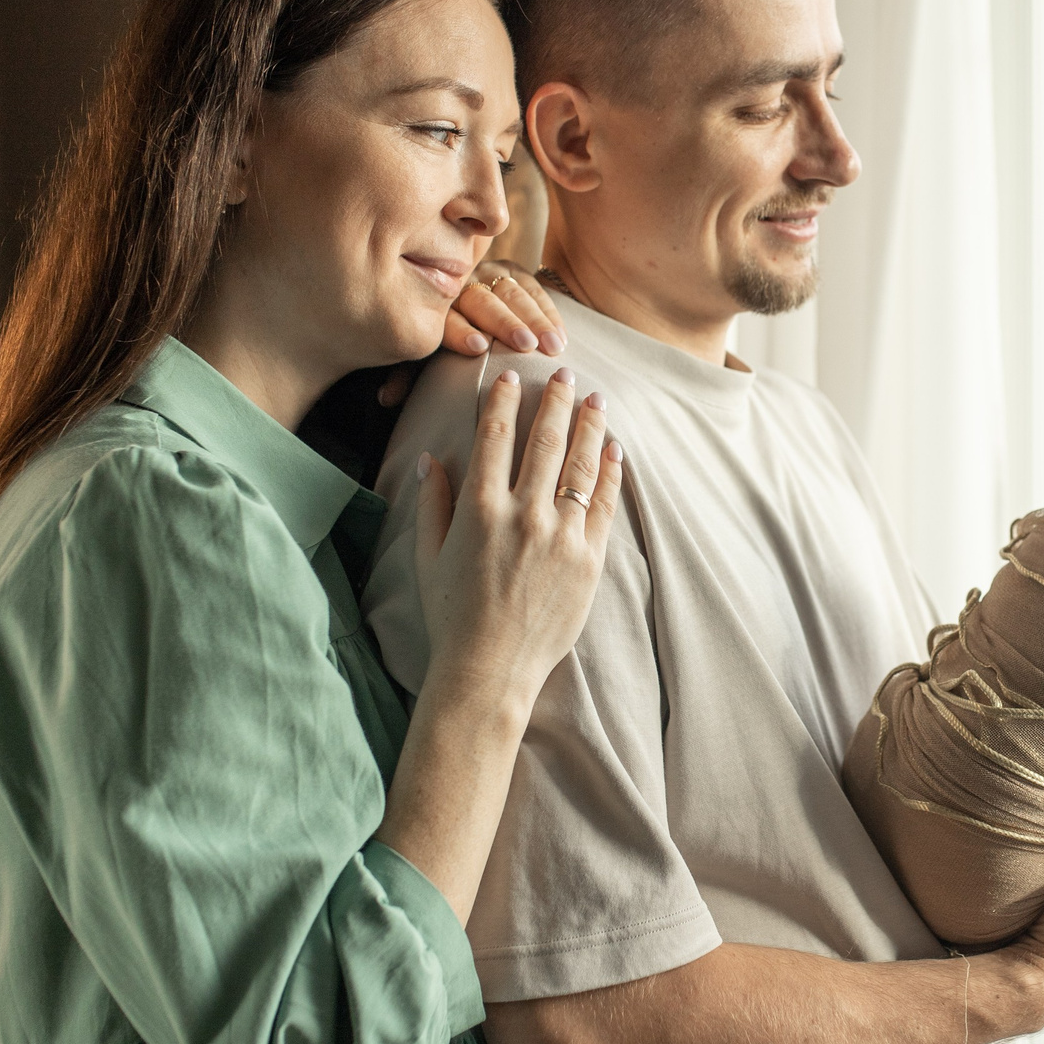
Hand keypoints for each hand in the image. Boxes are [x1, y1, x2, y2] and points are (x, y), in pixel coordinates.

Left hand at [372, 262, 571, 410]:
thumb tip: (385, 398)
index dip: (460, 330)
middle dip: (504, 322)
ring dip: (535, 319)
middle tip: (525, 344)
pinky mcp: (511, 269)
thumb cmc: (440, 337)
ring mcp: (487, 272)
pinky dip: (548, 311)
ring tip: (552, 345)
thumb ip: (406, 373)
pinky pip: (533, 286)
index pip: (446, 317)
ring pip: (511, 292)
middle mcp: (459, 285)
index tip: (478, 346)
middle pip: (482, 301)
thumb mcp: (419, 354)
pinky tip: (561, 336)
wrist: (454, 289)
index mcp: (433, 306)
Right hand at [411, 367, 622, 707]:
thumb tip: (430, 459)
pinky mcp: (588, 560)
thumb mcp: (429, 556)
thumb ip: (432, 503)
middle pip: (544, 441)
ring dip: (589, 427)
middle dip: (555, 401)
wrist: (489, 670)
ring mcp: (561, 537)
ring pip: (580, 467)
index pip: (495, 437)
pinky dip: (610, 473)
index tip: (512, 376)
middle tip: (564, 373)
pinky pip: (602, 505)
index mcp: (480, 510)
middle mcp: (524, 515)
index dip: (504, 401)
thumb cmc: (451, 615)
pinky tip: (613, 450)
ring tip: (596, 400)